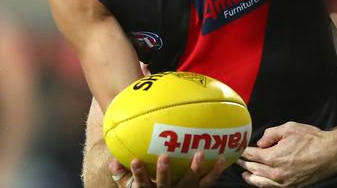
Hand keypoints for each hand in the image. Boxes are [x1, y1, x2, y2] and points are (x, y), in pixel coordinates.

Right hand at [109, 152, 225, 187]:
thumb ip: (124, 177)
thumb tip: (113, 162)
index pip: (141, 184)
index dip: (138, 173)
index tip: (135, 160)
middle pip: (165, 184)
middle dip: (164, 171)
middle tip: (165, 156)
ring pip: (190, 184)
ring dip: (195, 169)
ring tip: (200, 153)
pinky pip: (208, 184)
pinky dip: (215, 172)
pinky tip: (223, 158)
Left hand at [237, 122, 336, 186]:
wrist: (330, 153)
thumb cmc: (311, 140)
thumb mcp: (288, 129)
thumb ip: (270, 135)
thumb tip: (260, 143)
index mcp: (273, 157)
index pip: (251, 155)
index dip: (242, 151)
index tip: (237, 149)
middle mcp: (276, 172)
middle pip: (253, 168)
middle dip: (244, 163)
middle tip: (236, 159)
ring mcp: (283, 182)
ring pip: (260, 182)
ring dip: (250, 176)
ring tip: (244, 172)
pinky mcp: (291, 186)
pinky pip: (271, 187)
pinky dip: (262, 184)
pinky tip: (260, 180)